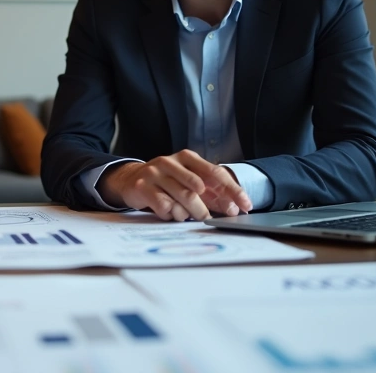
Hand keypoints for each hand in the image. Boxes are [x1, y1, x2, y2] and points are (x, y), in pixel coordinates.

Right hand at [97, 150, 252, 220]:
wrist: (131, 179)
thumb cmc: (167, 182)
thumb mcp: (189, 181)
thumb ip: (211, 193)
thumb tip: (235, 208)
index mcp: (187, 157)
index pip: (215, 173)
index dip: (232, 190)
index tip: (245, 205)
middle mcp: (171, 161)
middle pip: (198, 188)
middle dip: (206, 208)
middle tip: (206, 217)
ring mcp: (155, 172)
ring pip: (182, 198)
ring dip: (189, 213)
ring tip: (186, 216)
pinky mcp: (142, 186)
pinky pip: (164, 206)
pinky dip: (170, 214)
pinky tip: (168, 212)